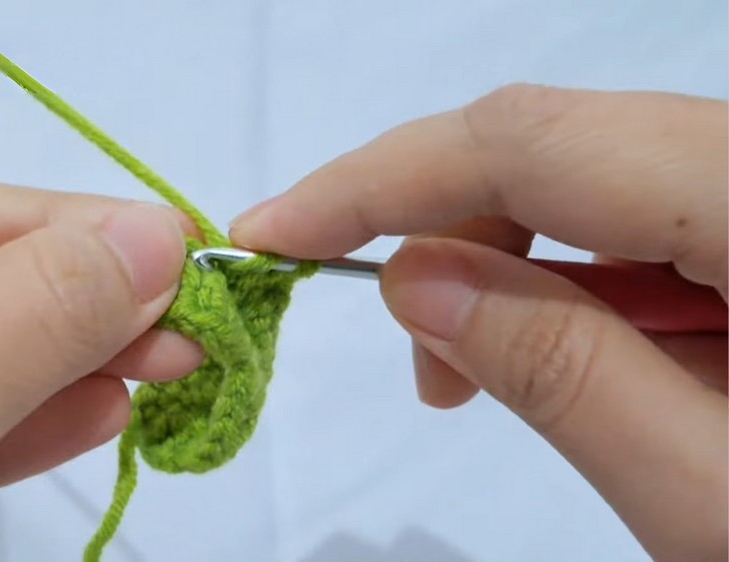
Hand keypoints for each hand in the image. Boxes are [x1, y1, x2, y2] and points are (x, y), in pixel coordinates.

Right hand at [231, 84, 727, 560]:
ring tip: (482, 376)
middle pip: (554, 143)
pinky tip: (573, 352)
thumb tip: (412, 279)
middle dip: (444, 236)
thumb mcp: (706, 491)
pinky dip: (571, 276)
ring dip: (508, 265)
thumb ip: (561, 370)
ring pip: (589, 173)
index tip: (272, 232)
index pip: (530, 142)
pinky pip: (638, 209)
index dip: (380, 179)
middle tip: (419, 365)